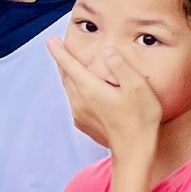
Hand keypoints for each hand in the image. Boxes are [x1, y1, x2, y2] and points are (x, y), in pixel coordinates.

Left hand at [45, 31, 161, 159]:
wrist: (134, 150)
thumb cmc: (140, 117)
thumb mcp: (137, 87)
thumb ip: (121, 66)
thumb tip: (106, 51)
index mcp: (90, 89)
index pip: (70, 65)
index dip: (60, 52)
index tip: (50, 41)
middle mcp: (79, 100)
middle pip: (66, 76)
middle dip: (63, 61)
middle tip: (59, 48)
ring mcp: (79, 113)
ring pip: (69, 89)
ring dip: (69, 76)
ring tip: (72, 67)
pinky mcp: (83, 123)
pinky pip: (75, 101)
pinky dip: (76, 90)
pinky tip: (85, 90)